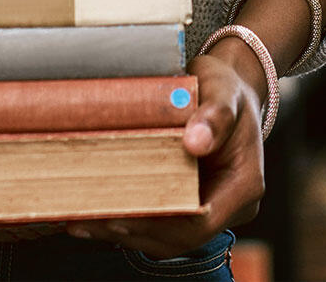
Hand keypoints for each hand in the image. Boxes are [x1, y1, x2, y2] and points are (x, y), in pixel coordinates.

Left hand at [68, 47, 263, 258]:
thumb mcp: (224, 91)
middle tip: (86, 219)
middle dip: (132, 230)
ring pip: (167, 237)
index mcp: (244, 185)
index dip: (159, 224)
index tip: (119, 213)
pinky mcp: (189, 204)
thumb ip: (215, 115)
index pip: (201, 222)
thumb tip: (195, 142)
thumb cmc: (226, 88)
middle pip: (180, 237)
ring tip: (80, 219)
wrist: (230, 88)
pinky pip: (160, 222)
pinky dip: (129, 219)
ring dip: (124, 230)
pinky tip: (94, 212)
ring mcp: (210, 207)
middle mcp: (230, 205)